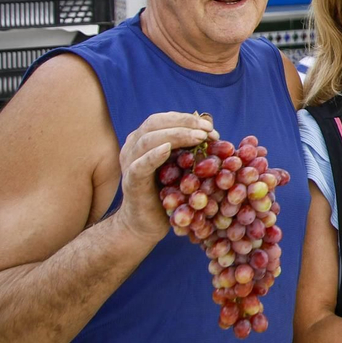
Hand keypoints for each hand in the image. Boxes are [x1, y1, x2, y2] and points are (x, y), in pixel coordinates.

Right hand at [115, 112, 216, 244]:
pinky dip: (153, 155)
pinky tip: (167, 149)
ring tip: (199, 138)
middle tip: (207, 131)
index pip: (164, 119)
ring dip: (176, 135)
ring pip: (148, 140)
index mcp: (145, 139)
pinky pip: (140, 165)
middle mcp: (133, 146)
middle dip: (184, 123)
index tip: (210, 127)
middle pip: (155, 123)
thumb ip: (189, 149)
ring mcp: (130, 163)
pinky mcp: (131, 181)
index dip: (187, 119)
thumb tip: (211, 131)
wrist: (146, 223)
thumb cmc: (168, 193)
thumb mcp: (181, 167)